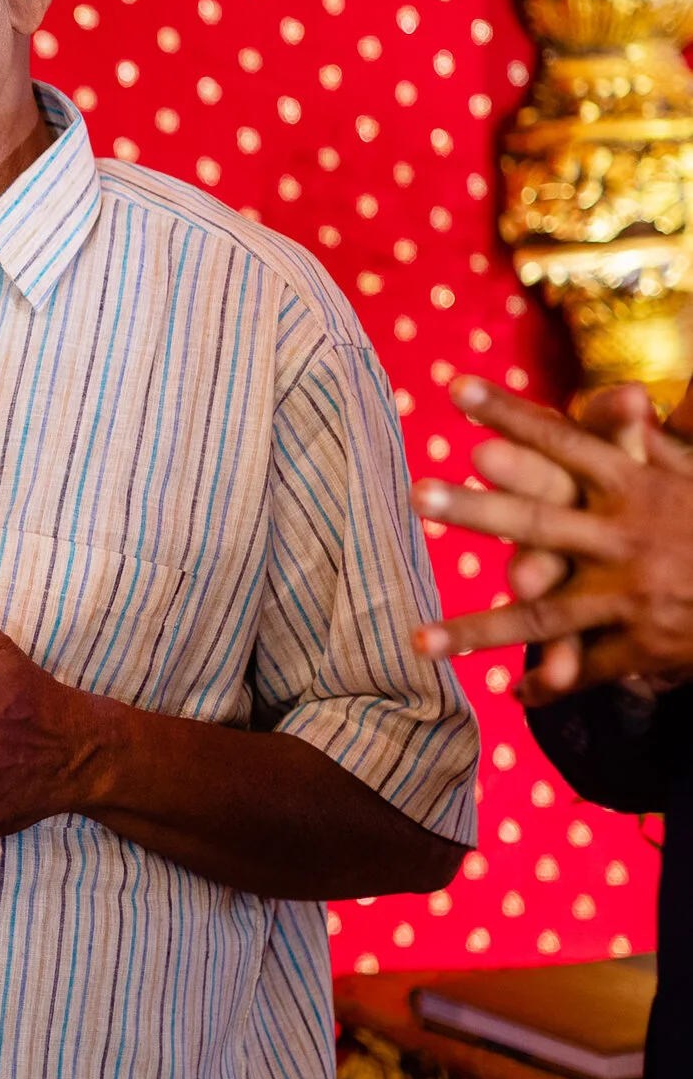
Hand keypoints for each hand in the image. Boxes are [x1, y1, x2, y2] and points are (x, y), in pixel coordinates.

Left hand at [411, 376, 692, 701]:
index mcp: (636, 485)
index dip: (510, 413)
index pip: (563, 440)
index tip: (452, 385)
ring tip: (414, 642)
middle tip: (414, 494)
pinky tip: (513, 693)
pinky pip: (588, 665)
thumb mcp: (690, 474)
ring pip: (545, 614)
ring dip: (478, 629)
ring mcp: (634, 594)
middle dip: (477, 510)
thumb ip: (647, 440)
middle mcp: (627, 537)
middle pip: (540, 522)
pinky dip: (550, 681)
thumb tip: (623, 391)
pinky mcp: (648, 644)